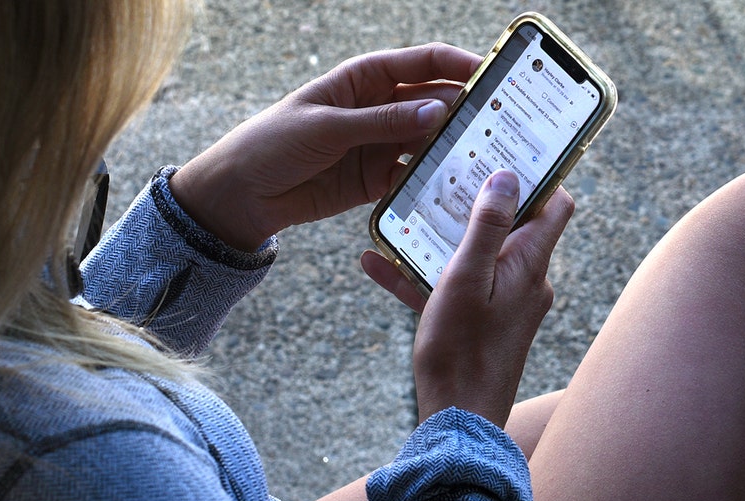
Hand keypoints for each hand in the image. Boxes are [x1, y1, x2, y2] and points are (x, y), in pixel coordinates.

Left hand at [170, 43, 480, 250]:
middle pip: (434, 102)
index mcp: (365, 79)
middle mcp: (380, 108)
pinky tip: (455, 189)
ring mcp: (380, 144)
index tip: (492, 75)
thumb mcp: (327, 126)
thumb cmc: (274, 143)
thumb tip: (439, 110)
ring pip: (428, 141)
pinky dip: (431, 181)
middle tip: (502, 123)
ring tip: (487, 159)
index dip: (458, 64)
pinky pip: (413, 176)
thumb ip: (382, 121)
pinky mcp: (376, 179)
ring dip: (453, 148)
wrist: (242, 193)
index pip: (422, 62)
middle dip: (466, 109)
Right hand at [362, 170, 574, 426]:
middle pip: (512, 225)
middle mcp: (526, 281)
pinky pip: (455, 288)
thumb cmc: (461, 349)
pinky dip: (424, 276)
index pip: (556, 205)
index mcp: (529, 264)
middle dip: (477, 200)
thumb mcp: (467, 278)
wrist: (457, 419)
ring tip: (403, 216)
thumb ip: (488, 227)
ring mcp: (505, 303)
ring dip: (441, 238)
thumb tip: (508, 177)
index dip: (540, 175)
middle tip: (444, 173)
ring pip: (476, 256)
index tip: (509, 150)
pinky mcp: (483, 322)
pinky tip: (377, 265)